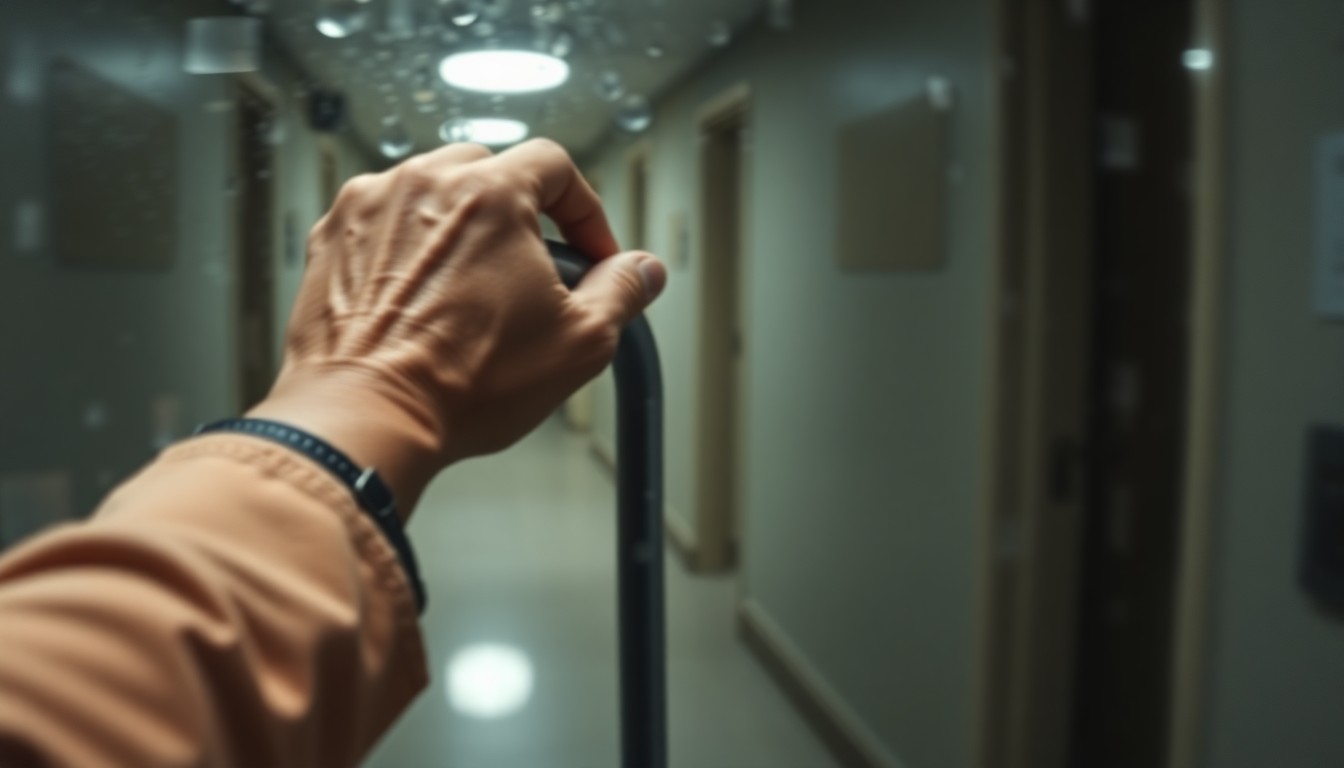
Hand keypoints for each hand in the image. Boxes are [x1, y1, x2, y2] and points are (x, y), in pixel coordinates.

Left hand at [247, 139, 666, 516]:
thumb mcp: (578, 343)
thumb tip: (643, 271)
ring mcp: (367, 209)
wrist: (366, 418)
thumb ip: (621, 293)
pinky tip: (419, 300)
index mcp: (489, 193)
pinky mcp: (328, 241)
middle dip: (517, 211)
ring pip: (427, 192)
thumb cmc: (461, 384)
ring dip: (457, 225)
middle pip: (487, 169)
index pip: (553, 164)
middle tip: (531, 266)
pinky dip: (404, 250)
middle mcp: (422, 185)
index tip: (590, 251)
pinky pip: (379, 225)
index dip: (584, 209)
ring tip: (471, 288)